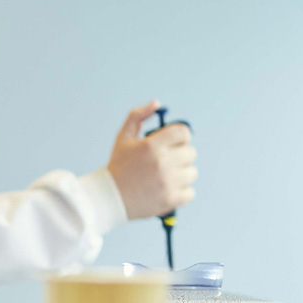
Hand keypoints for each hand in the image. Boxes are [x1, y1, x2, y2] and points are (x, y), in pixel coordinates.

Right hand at [106, 101, 197, 220]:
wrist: (109, 198)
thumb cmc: (118, 165)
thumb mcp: (123, 137)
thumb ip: (138, 116)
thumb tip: (157, 103)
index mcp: (152, 145)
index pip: (184, 133)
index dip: (180, 137)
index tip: (173, 143)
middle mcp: (162, 162)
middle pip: (191, 153)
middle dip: (180, 155)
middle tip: (166, 162)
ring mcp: (168, 182)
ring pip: (192, 173)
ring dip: (182, 174)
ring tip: (165, 177)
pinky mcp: (171, 199)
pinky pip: (191, 192)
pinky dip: (182, 192)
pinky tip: (167, 190)